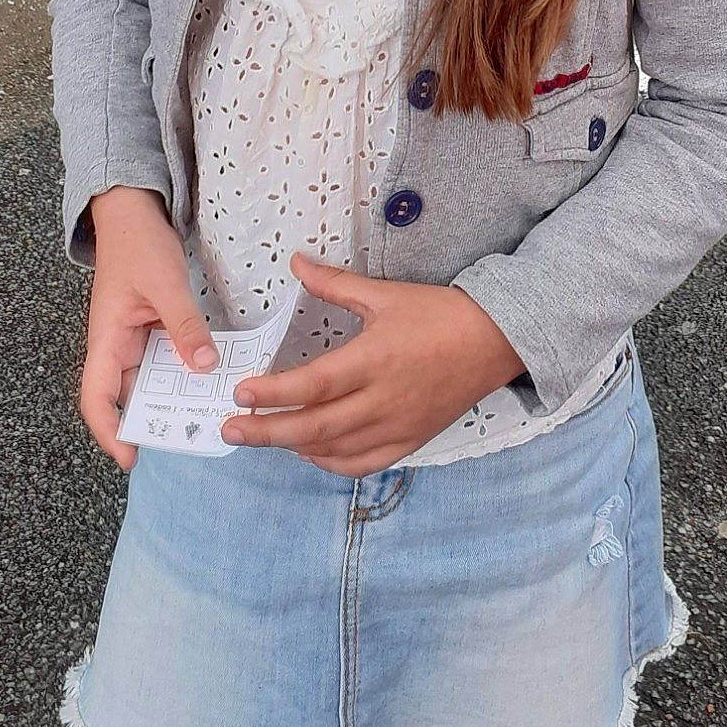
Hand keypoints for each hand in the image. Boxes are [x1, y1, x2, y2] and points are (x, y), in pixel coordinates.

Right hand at [80, 186, 215, 470]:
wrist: (132, 211)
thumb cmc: (138, 243)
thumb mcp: (165, 283)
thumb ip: (183, 324)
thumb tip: (203, 367)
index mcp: (106, 339)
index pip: (96, 398)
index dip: (109, 432)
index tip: (131, 456)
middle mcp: (116, 345)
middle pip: (126, 395)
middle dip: (152, 419)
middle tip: (188, 435)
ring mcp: (133, 338)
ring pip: (149, 379)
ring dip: (172, 395)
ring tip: (206, 412)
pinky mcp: (150, 328)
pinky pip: (164, 358)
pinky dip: (183, 369)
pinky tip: (209, 376)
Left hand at [223, 253, 524, 476]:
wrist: (494, 342)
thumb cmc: (439, 314)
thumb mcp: (385, 295)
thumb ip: (335, 284)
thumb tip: (296, 263)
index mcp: (374, 360)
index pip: (313, 385)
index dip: (274, 393)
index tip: (241, 393)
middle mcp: (382, 401)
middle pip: (315, 427)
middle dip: (267, 431)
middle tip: (231, 429)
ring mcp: (396, 427)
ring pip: (335, 450)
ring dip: (294, 447)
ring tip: (263, 437)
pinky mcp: (409, 441)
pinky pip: (363, 464)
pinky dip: (331, 462)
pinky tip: (311, 451)